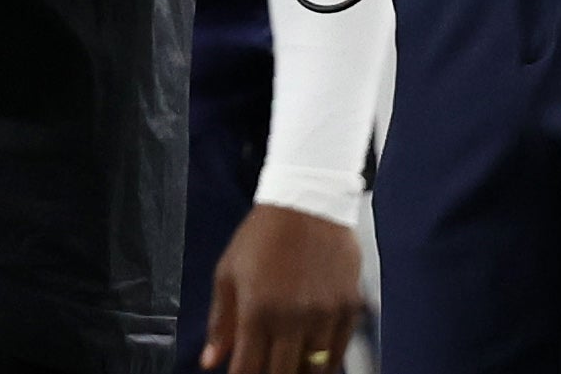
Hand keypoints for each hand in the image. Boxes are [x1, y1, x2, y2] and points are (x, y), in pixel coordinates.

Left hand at [202, 203, 362, 372]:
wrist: (307, 202)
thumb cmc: (261, 236)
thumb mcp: (228, 272)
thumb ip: (221, 322)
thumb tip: (210, 360)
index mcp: (258, 309)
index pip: (249, 368)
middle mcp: (294, 317)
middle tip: (263, 369)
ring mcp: (325, 315)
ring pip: (316, 370)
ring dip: (298, 371)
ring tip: (287, 365)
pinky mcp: (350, 309)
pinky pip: (339, 353)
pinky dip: (325, 362)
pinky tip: (311, 357)